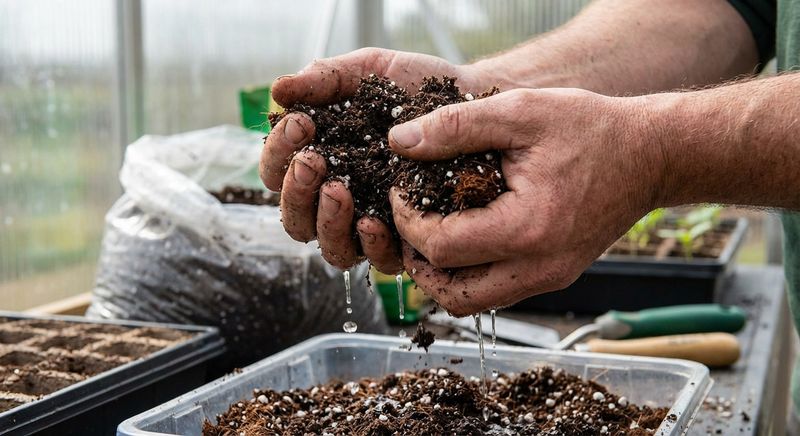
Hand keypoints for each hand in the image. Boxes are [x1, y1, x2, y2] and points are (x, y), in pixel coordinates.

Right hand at [260, 48, 490, 272]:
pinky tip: (374, 221)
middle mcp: (338, 201)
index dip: (277, 153)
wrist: (471, 102)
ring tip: (338, 190)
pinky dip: (370, 244)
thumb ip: (324, 79)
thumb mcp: (368, 73)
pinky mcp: (405, 243)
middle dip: (297, 190)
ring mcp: (369, 225)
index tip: (300, 123)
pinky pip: (378, 261)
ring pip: (330, 247)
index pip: (277, 172)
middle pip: (295, 218)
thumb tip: (278, 90)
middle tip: (314, 161)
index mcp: (319, 161)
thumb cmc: (413, 88)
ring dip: (326, 221)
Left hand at [387, 88, 663, 315]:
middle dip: (416, 259)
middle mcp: (538, 267)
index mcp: (527, 229)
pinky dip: (468, 274)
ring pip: (472, 302)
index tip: (400, 190)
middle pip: (451, 294)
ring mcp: (549, 279)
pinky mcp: (554, 277)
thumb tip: (400, 142)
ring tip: (428, 232)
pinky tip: (462, 235)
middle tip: (408, 221)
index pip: (440, 247)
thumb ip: (456, 126)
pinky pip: (496, 292)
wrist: (651, 155)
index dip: (406, 220)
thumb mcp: (520, 112)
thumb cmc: (590, 129)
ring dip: (440, 274)